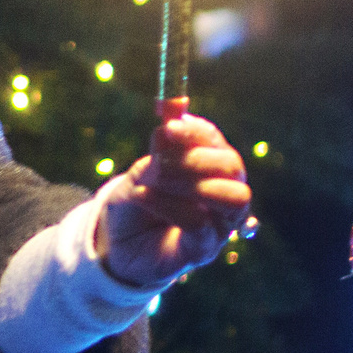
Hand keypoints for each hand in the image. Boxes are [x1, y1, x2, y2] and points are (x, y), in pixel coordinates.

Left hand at [96, 112, 251, 287]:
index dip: (194, 130)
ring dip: (194, 183)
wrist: (118, 245)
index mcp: (209, 167)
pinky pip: (200, 223)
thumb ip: (162, 144)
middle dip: (195, 158)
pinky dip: (169, 205)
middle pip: (233, 166)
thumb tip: (172, 103)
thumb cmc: (137, 204)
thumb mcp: (143, 169)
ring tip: (158, 180)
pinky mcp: (205, 249)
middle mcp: (223, 192)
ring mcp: (219, 223)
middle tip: (159, 162)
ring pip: (234, 197)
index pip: (214, 141)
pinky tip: (143, 196)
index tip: (169, 124)